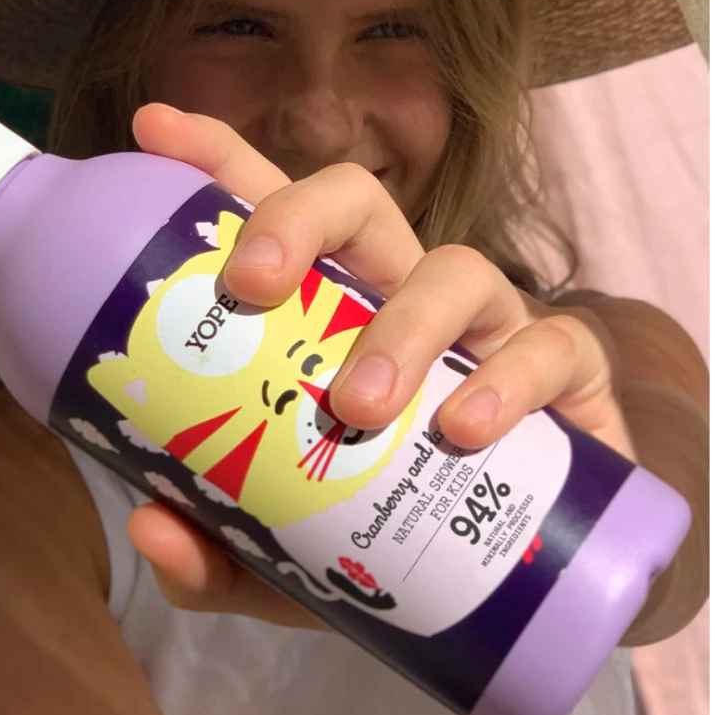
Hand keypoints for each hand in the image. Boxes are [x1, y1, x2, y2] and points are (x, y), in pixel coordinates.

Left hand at [125, 103, 633, 628]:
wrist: (515, 587)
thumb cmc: (385, 540)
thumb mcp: (286, 558)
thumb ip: (218, 551)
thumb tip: (152, 528)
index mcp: (327, 314)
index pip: (272, 214)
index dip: (219, 161)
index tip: (153, 128)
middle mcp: (401, 295)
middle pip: (357, 204)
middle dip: (297, 220)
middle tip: (250, 284)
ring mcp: (486, 327)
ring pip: (452, 269)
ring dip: (402, 329)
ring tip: (360, 406)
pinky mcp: (563, 374)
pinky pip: (549, 346)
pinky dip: (508, 380)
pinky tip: (469, 429)